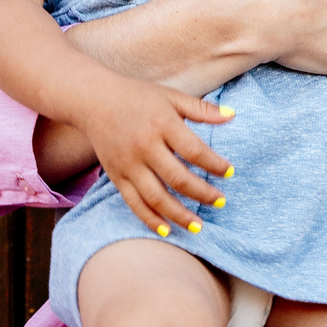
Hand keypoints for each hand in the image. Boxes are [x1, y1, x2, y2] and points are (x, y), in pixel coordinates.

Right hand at [80, 79, 235, 234]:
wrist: (94, 100)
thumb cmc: (137, 97)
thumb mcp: (171, 97)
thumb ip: (201, 109)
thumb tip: (232, 114)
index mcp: (162, 124)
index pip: (194, 151)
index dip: (215, 165)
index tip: (229, 172)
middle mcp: (145, 146)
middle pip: (178, 178)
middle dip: (202, 193)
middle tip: (220, 201)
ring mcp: (129, 164)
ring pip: (156, 197)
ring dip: (179, 214)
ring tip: (198, 226)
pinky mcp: (116, 176)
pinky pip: (134, 203)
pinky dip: (150, 219)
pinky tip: (167, 230)